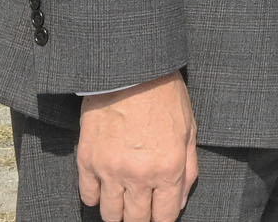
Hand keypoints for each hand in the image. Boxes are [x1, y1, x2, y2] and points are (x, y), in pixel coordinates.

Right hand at [76, 71, 198, 221]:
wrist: (132, 70)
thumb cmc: (165, 96)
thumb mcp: (189, 130)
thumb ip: (188, 170)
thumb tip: (178, 202)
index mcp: (168, 169)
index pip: (164, 217)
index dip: (162, 220)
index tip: (159, 216)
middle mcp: (139, 175)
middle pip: (136, 220)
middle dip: (141, 219)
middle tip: (141, 210)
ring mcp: (110, 170)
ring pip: (111, 214)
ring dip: (118, 212)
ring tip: (123, 202)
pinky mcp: (88, 160)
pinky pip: (88, 195)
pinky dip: (96, 197)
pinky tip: (105, 188)